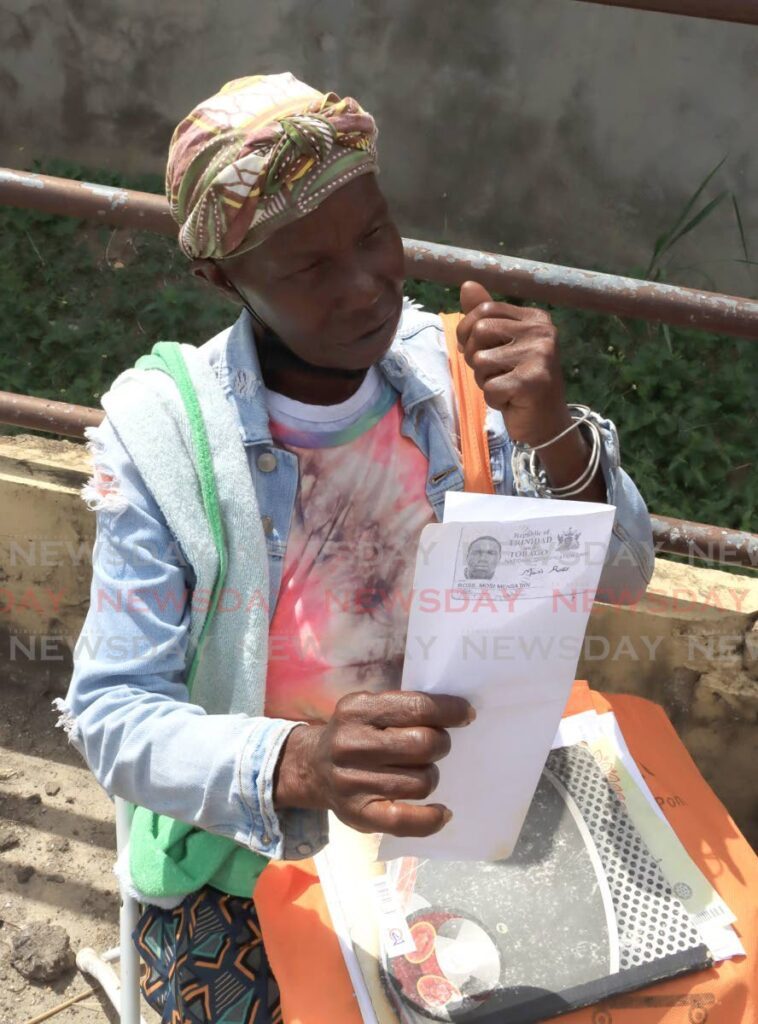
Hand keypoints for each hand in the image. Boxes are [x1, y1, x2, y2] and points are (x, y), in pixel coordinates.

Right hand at [274, 691, 474, 835]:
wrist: (310, 767)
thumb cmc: (353, 732)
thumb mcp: (367, 706)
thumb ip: (402, 706)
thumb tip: (456, 713)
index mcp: (357, 709)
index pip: (416, 707)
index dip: (449, 711)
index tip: (466, 714)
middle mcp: (351, 744)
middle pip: (424, 745)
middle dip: (441, 744)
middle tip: (437, 745)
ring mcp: (353, 783)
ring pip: (422, 781)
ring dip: (431, 775)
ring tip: (420, 771)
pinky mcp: (359, 815)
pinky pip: (407, 821)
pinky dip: (432, 818)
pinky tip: (441, 811)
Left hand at [456, 280, 570, 446]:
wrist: (547, 422)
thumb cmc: (519, 381)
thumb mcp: (502, 344)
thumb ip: (486, 316)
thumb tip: (466, 285)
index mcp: (535, 318)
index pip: (484, 310)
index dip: (467, 332)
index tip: (477, 350)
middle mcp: (542, 332)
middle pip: (479, 332)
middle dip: (476, 357)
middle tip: (496, 373)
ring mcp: (540, 356)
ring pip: (480, 361)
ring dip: (484, 381)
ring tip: (506, 386)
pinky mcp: (532, 382)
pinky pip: (489, 387)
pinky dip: (494, 399)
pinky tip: (512, 400)